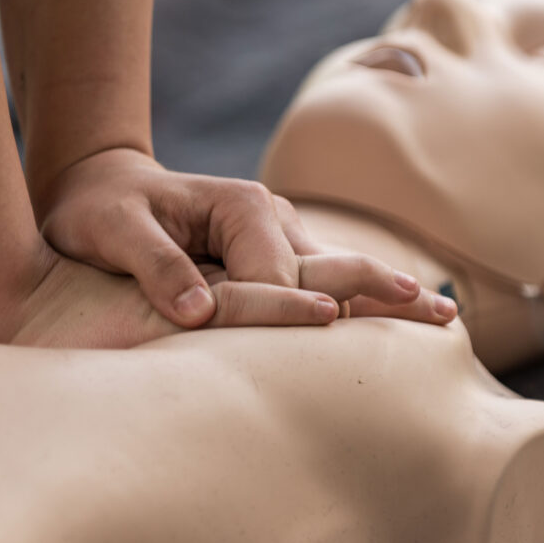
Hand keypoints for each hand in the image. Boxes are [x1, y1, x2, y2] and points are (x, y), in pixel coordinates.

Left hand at [34, 148, 456, 327]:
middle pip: (336, 266)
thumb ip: (155, 266)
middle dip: (384, 292)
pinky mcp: (273, 251)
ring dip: (386, 295)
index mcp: (243, 208)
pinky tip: (393, 311)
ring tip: (443, 317)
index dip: (283, 317)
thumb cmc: (100, 209)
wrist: (100, 185)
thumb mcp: (113, 230)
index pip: (278, 279)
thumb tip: (198, 314)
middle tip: (443, 316)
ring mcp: (278, 233)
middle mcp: (271, 217)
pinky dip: (359, 296)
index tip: (303, 357)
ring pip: (339, 272)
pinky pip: (321, 277)